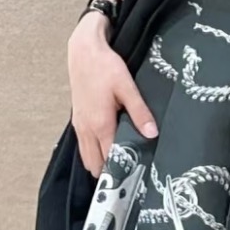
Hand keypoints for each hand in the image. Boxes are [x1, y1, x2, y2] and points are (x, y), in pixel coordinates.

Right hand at [67, 14, 157, 176]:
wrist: (83, 51)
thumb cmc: (104, 67)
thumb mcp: (127, 87)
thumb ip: (139, 112)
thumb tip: (152, 134)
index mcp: (100, 124)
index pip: (110, 158)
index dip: (122, 170)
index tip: (136, 179)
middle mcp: (86, 129)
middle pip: (95, 164)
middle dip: (109, 173)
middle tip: (129, 175)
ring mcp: (79, 125)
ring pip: (87, 157)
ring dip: (99, 164)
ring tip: (119, 166)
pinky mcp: (77, 119)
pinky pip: (83, 145)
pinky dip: (93, 153)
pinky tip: (107, 148)